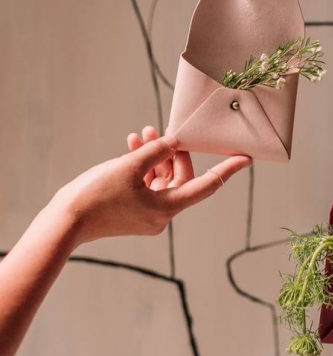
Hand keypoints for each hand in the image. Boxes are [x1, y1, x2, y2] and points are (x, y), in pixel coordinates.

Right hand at [50, 126, 250, 244]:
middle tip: (161, 132)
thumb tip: (173, 142)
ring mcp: (147, 214)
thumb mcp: (129, 166)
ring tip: (141, 135)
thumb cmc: (95, 196)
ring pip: (161, 178)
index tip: (246, 158)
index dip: (227, 170)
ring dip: (154, 156)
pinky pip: (146, 185)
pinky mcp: (133, 212)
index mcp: (168, 207)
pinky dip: (142, 167)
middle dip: (172, 152)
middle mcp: (162, 214)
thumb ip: (156, 151)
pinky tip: (132, 147)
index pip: (208, 185)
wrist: (63, 223)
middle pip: (180, 177)